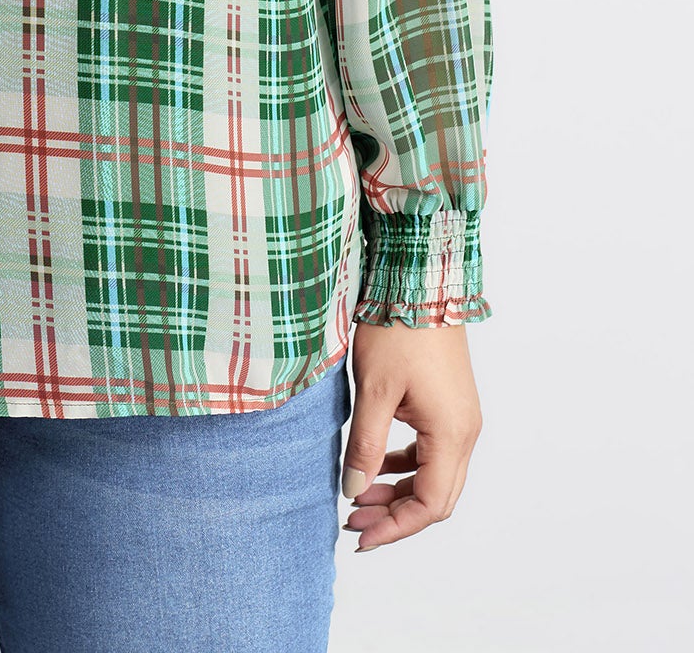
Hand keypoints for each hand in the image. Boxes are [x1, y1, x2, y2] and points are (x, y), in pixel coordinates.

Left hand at [341, 320, 482, 552]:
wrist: (420, 281)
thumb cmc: (398, 330)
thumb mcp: (374, 391)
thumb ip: (366, 446)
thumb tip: (353, 490)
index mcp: (451, 434)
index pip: (429, 504)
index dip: (395, 527)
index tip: (360, 536)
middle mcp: (465, 432)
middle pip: (436, 497)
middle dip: (395, 515)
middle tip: (353, 519)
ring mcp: (461, 418)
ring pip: (434, 475)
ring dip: (399, 491)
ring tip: (357, 494)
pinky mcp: (451, 405)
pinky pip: (432, 451)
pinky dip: (405, 466)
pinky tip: (377, 464)